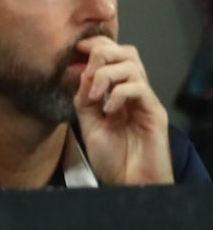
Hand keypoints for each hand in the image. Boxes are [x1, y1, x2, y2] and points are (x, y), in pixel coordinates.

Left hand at [72, 37, 173, 184]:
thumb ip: (83, 97)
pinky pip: (139, 89)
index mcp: (118, 91)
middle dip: (102, 53)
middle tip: (87, 71)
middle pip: (127, 52)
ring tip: (95, 95)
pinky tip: (109, 110)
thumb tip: (81, 71)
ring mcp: (146, 102)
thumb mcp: (88, 122)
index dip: (95, 46)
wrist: (128, 184)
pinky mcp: (155, 114)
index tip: (75, 50)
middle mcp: (134, 92)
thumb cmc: (111, 157)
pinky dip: (119, 93)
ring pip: (132, 66)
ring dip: (106, 74)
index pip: (114, 54)